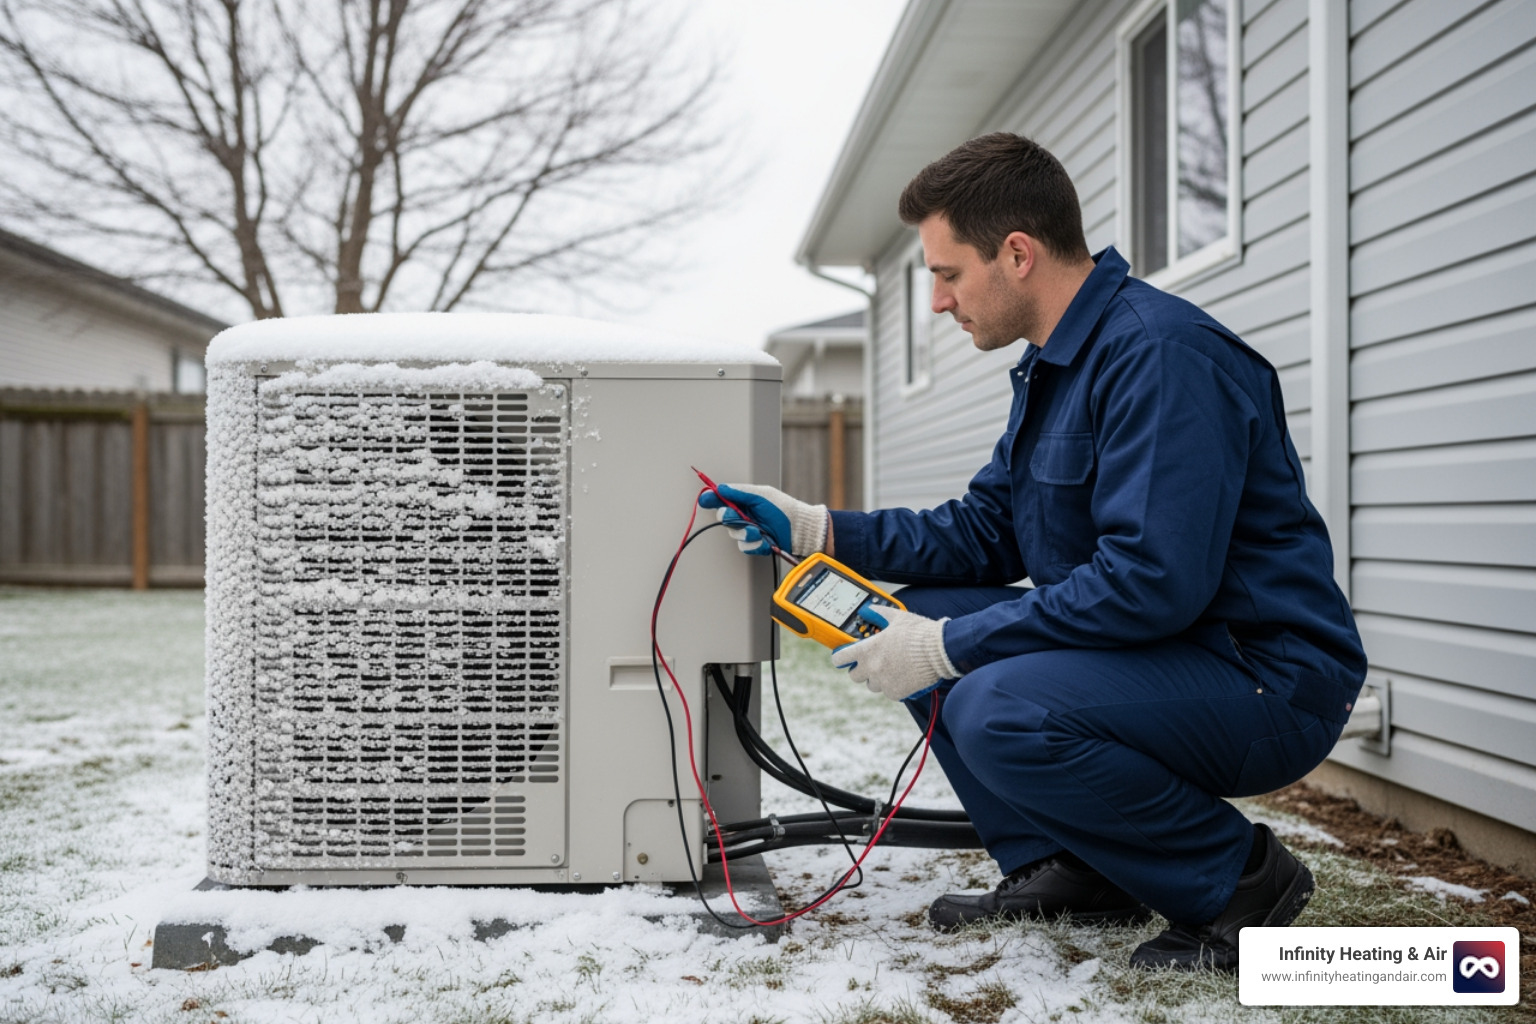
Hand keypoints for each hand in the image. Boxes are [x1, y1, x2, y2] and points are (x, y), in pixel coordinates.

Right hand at [698, 482, 827, 556]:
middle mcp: (745, 515)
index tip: (705, 499)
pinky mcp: (755, 544)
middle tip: (736, 517)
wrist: (800, 530)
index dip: (712, 498)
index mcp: (745, 500)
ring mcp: (749, 530)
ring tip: (758, 531)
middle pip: (724, 517)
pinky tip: (765, 541)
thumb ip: (740, 493)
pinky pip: (745, 547)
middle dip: (730, 517)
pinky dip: (755, 544)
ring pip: (734, 534)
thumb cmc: (784, 510)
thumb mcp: (762, 496)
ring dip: (745, 533)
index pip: (723, 498)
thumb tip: (721, 488)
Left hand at [829, 608, 959, 701]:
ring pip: (873, 685)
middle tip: (873, 662)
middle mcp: (871, 668)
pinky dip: (894, 686)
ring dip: (878, 679)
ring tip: (893, 669)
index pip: (840, 659)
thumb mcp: (896, 618)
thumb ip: (879, 613)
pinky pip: (889, 692)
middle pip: (855, 676)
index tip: (845, 657)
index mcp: (867, 650)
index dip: (841, 658)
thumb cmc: (918, 632)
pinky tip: (904, 677)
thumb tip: (868, 609)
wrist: (939, 650)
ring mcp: (883, 682)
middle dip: (862, 669)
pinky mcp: (896, 693)